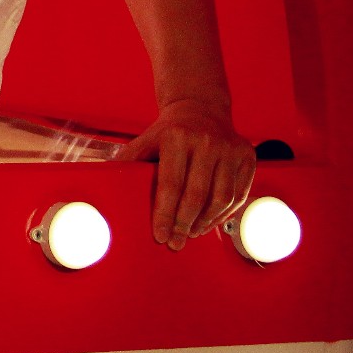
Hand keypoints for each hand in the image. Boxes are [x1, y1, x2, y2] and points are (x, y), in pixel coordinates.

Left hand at [122, 98, 255, 249]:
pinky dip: (224, 214)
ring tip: (191, 234)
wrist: (200, 108)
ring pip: (221, 199)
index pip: (171, 184)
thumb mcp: (146, 141)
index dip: (165, 214)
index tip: (161, 236)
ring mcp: (230, 148)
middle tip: (176, 243)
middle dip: (184, 224)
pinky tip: (209, 223)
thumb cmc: (168, 132)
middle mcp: (207, 141)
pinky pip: (238, 194)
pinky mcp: (247, 156)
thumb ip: (128, 162)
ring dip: (205, 223)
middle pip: (196, 195)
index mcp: (177, 137)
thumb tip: (105, 184)